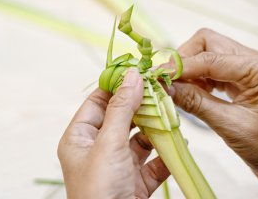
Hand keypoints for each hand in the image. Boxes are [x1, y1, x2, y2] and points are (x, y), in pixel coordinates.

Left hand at [58, 68, 169, 198]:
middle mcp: (98, 150)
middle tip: (162, 90)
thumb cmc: (98, 192)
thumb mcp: (108, 144)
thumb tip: (132, 75)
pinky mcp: (136, 182)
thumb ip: (122, 109)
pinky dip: (165, 153)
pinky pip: (153, 162)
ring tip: (172, 114)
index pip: (98, 102)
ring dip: (156, 129)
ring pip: (140, 139)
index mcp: (80, 138)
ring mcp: (118, 166)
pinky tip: (178, 144)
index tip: (139, 71)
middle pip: (122, 118)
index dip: (117, 85)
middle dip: (142, 106)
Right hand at [168, 28, 257, 197]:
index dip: (181, 67)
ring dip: (188, 68)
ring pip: (208, 52)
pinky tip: (187, 90)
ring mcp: (248, 67)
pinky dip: (196, 76)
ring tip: (175, 87)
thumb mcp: (228, 125)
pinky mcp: (240, 77)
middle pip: (208, 43)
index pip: (210, 59)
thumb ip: (195, 102)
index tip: (158, 77)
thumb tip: (165, 86)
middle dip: (184, 59)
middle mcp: (256, 60)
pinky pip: (211, 67)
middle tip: (166, 80)